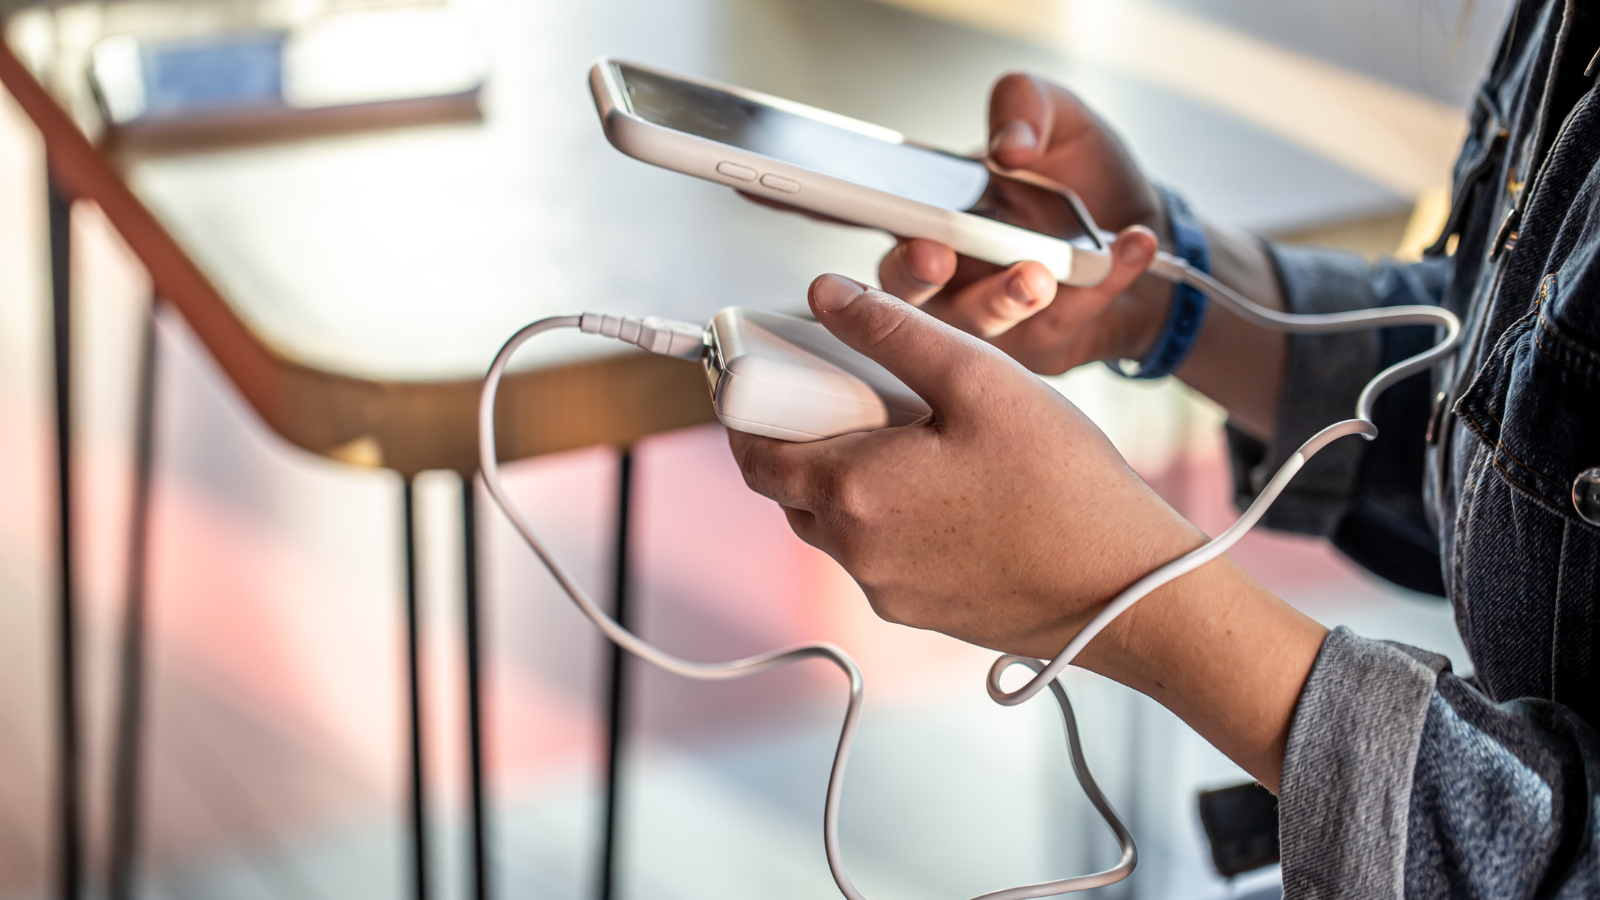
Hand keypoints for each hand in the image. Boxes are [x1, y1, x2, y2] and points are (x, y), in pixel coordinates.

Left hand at [730, 274, 1200, 659]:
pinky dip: (890, 518)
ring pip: (837, 525)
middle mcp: (858, 553)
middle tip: (853, 398)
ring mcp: (890, 591)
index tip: (766, 380)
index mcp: (854, 493)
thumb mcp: (979, 380)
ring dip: (849, 480)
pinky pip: (880, 557)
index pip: (756, 454)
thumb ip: (893, 332)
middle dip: (804, 440)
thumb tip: (829, 296)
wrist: (1128, 592)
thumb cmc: (1067, 489)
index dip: (751, 412)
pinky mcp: (924, 612)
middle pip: (791, 490)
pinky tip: (951, 489)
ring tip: (915, 440)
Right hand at [881, 73, 1173, 372]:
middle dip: (918, 276)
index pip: (872, 226)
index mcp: (932, 220)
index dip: (853, 221)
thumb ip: (1025, 103)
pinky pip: (1065, 322)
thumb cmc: (1084, 177)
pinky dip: (1103, 283)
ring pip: (981, 324)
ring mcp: (991, 321)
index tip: (867, 214)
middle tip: (937, 257)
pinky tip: (1134, 243)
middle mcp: (948, 279)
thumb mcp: (1059, 119)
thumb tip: (1009, 145)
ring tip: (1044, 272)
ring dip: (1009, 296)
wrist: (1146, 232)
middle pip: (907, 294)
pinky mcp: (1042, 346)